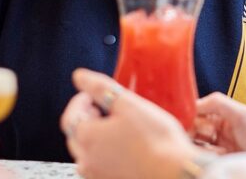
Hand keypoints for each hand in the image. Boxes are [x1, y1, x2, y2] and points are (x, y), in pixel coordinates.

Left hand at [60, 69, 199, 178]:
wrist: (174, 174)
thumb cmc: (156, 141)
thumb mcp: (129, 104)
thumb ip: (101, 87)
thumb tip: (80, 76)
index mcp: (87, 137)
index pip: (70, 116)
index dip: (79, 101)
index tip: (91, 94)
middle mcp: (87, 161)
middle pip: (75, 135)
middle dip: (85, 119)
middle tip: (100, 108)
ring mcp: (98, 176)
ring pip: (87, 153)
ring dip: (95, 138)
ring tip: (115, 128)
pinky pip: (101, 167)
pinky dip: (106, 154)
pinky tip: (125, 148)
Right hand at [192, 92, 245, 156]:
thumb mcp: (242, 115)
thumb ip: (218, 103)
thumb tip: (193, 102)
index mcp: (225, 115)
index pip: (199, 110)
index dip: (189, 113)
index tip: (180, 119)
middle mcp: (221, 129)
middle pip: (195, 127)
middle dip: (190, 130)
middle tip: (189, 136)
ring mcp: (220, 147)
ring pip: (197, 143)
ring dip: (196, 144)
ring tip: (203, 147)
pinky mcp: (220, 161)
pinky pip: (204, 156)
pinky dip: (203, 156)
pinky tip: (212, 156)